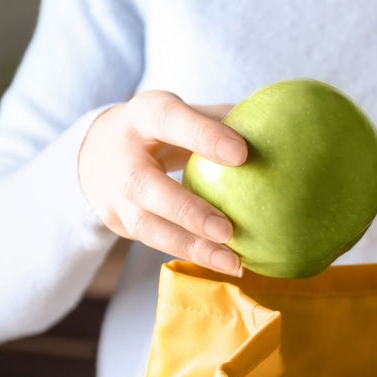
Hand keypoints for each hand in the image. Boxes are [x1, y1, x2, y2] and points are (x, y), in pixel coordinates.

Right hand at [79, 90, 246, 274]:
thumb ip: (223, 118)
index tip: (242, 154)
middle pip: (144, 185)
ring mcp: (112, 193)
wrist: (94, 151)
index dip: (202, 136)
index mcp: (143, 115)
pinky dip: (190, 253)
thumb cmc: (160, 129)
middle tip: (228, 230)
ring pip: (145, 226)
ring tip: (233, 262)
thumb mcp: (184, 112)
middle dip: (186, 211)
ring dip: (191, 247)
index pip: (169, 119)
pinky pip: (153, 242)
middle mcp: (120, 155)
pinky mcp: (116, 222)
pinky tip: (226, 264)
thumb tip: (281, 122)